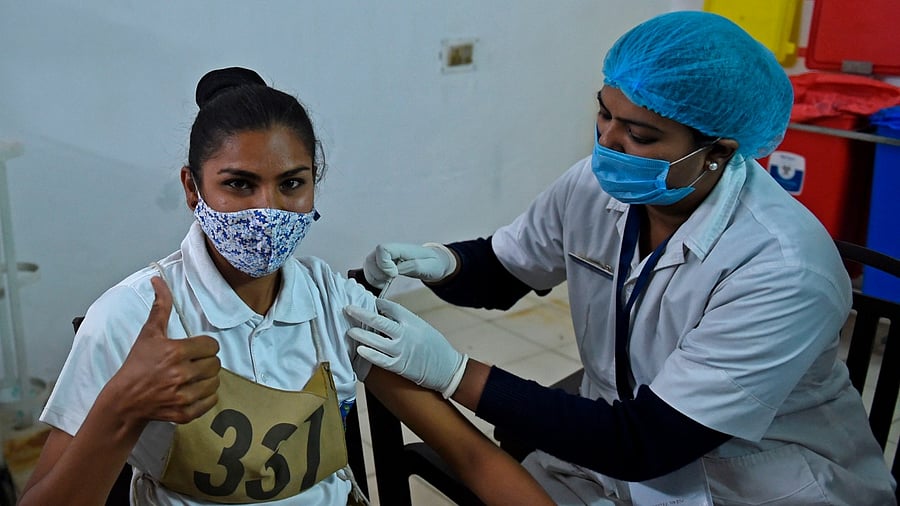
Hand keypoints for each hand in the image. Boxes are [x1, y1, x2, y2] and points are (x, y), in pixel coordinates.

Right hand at [110, 277, 221, 423]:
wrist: (124, 400)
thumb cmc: (137, 364)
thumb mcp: (149, 334)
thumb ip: (160, 307)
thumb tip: (158, 279)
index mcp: (175, 352)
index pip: (211, 345)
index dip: (204, 346)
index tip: (193, 350)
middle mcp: (180, 374)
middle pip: (216, 364)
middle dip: (206, 362)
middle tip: (192, 364)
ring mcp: (183, 396)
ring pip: (215, 382)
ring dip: (207, 379)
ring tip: (193, 377)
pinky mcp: (185, 413)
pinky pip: (211, 401)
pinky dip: (206, 397)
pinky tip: (193, 391)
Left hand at [345, 298, 467, 397]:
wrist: (446, 368)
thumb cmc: (435, 346)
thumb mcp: (422, 327)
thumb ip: (404, 321)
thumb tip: (383, 314)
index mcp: (412, 321)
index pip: (390, 307)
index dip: (378, 304)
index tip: (370, 302)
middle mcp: (405, 334)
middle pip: (379, 321)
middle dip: (361, 314)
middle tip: (348, 309)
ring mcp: (400, 350)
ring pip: (375, 340)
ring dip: (361, 334)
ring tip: (350, 330)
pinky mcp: (398, 366)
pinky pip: (380, 359)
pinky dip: (369, 354)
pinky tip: (359, 350)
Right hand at [363, 242, 456, 288]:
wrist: (435, 262)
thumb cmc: (433, 263)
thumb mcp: (430, 266)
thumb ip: (414, 266)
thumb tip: (397, 270)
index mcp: (401, 249)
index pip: (382, 249)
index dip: (384, 264)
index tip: (394, 274)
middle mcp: (390, 250)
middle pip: (371, 258)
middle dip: (377, 274)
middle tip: (389, 281)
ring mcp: (384, 257)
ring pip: (368, 265)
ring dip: (374, 278)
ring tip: (386, 283)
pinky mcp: (382, 264)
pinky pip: (369, 270)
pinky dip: (373, 279)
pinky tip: (384, 284)